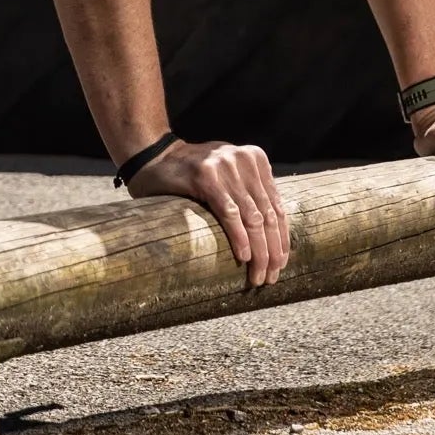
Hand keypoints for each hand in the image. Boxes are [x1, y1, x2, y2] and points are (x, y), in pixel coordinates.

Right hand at [126, 137, 289, 285]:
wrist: (153, 156)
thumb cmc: (192, 175)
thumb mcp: (227, 175)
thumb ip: (248, 193)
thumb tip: (273, 238)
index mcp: (254, 158)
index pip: (276, 205)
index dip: (282, 238)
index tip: (281, 263)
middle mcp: (243, 159)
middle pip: (267, 213)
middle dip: (272, 250)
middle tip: (271, 277)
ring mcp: (225, 165)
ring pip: (252, 217)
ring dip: (259, 251)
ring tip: (259, 275)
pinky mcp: (206, 176)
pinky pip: (230, 212)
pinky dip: (240, 237)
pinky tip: (244, 256)